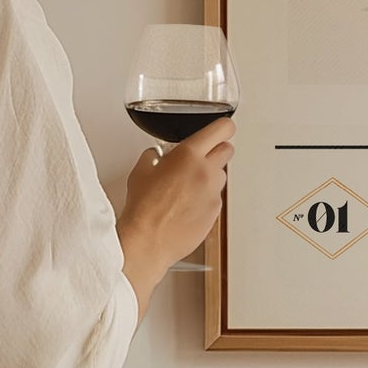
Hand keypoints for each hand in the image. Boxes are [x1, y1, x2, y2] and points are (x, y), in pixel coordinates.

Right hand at [117, 115, 233, 315]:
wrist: (148, 240)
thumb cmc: (143, 208)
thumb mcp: (141, 172)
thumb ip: (153, 157)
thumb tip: (156, 155)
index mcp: (189, 155)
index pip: (222, 129)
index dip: (223, 127)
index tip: (222, 129)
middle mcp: (206, 172)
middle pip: (227, 150)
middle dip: (216, 150)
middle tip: (202, 157)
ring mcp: (213, 193)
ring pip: (221, 175)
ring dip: (210, 176)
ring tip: (188, 186)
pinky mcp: (215, 212)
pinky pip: (216, 198)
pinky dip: (206, 197)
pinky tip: (187, 205)